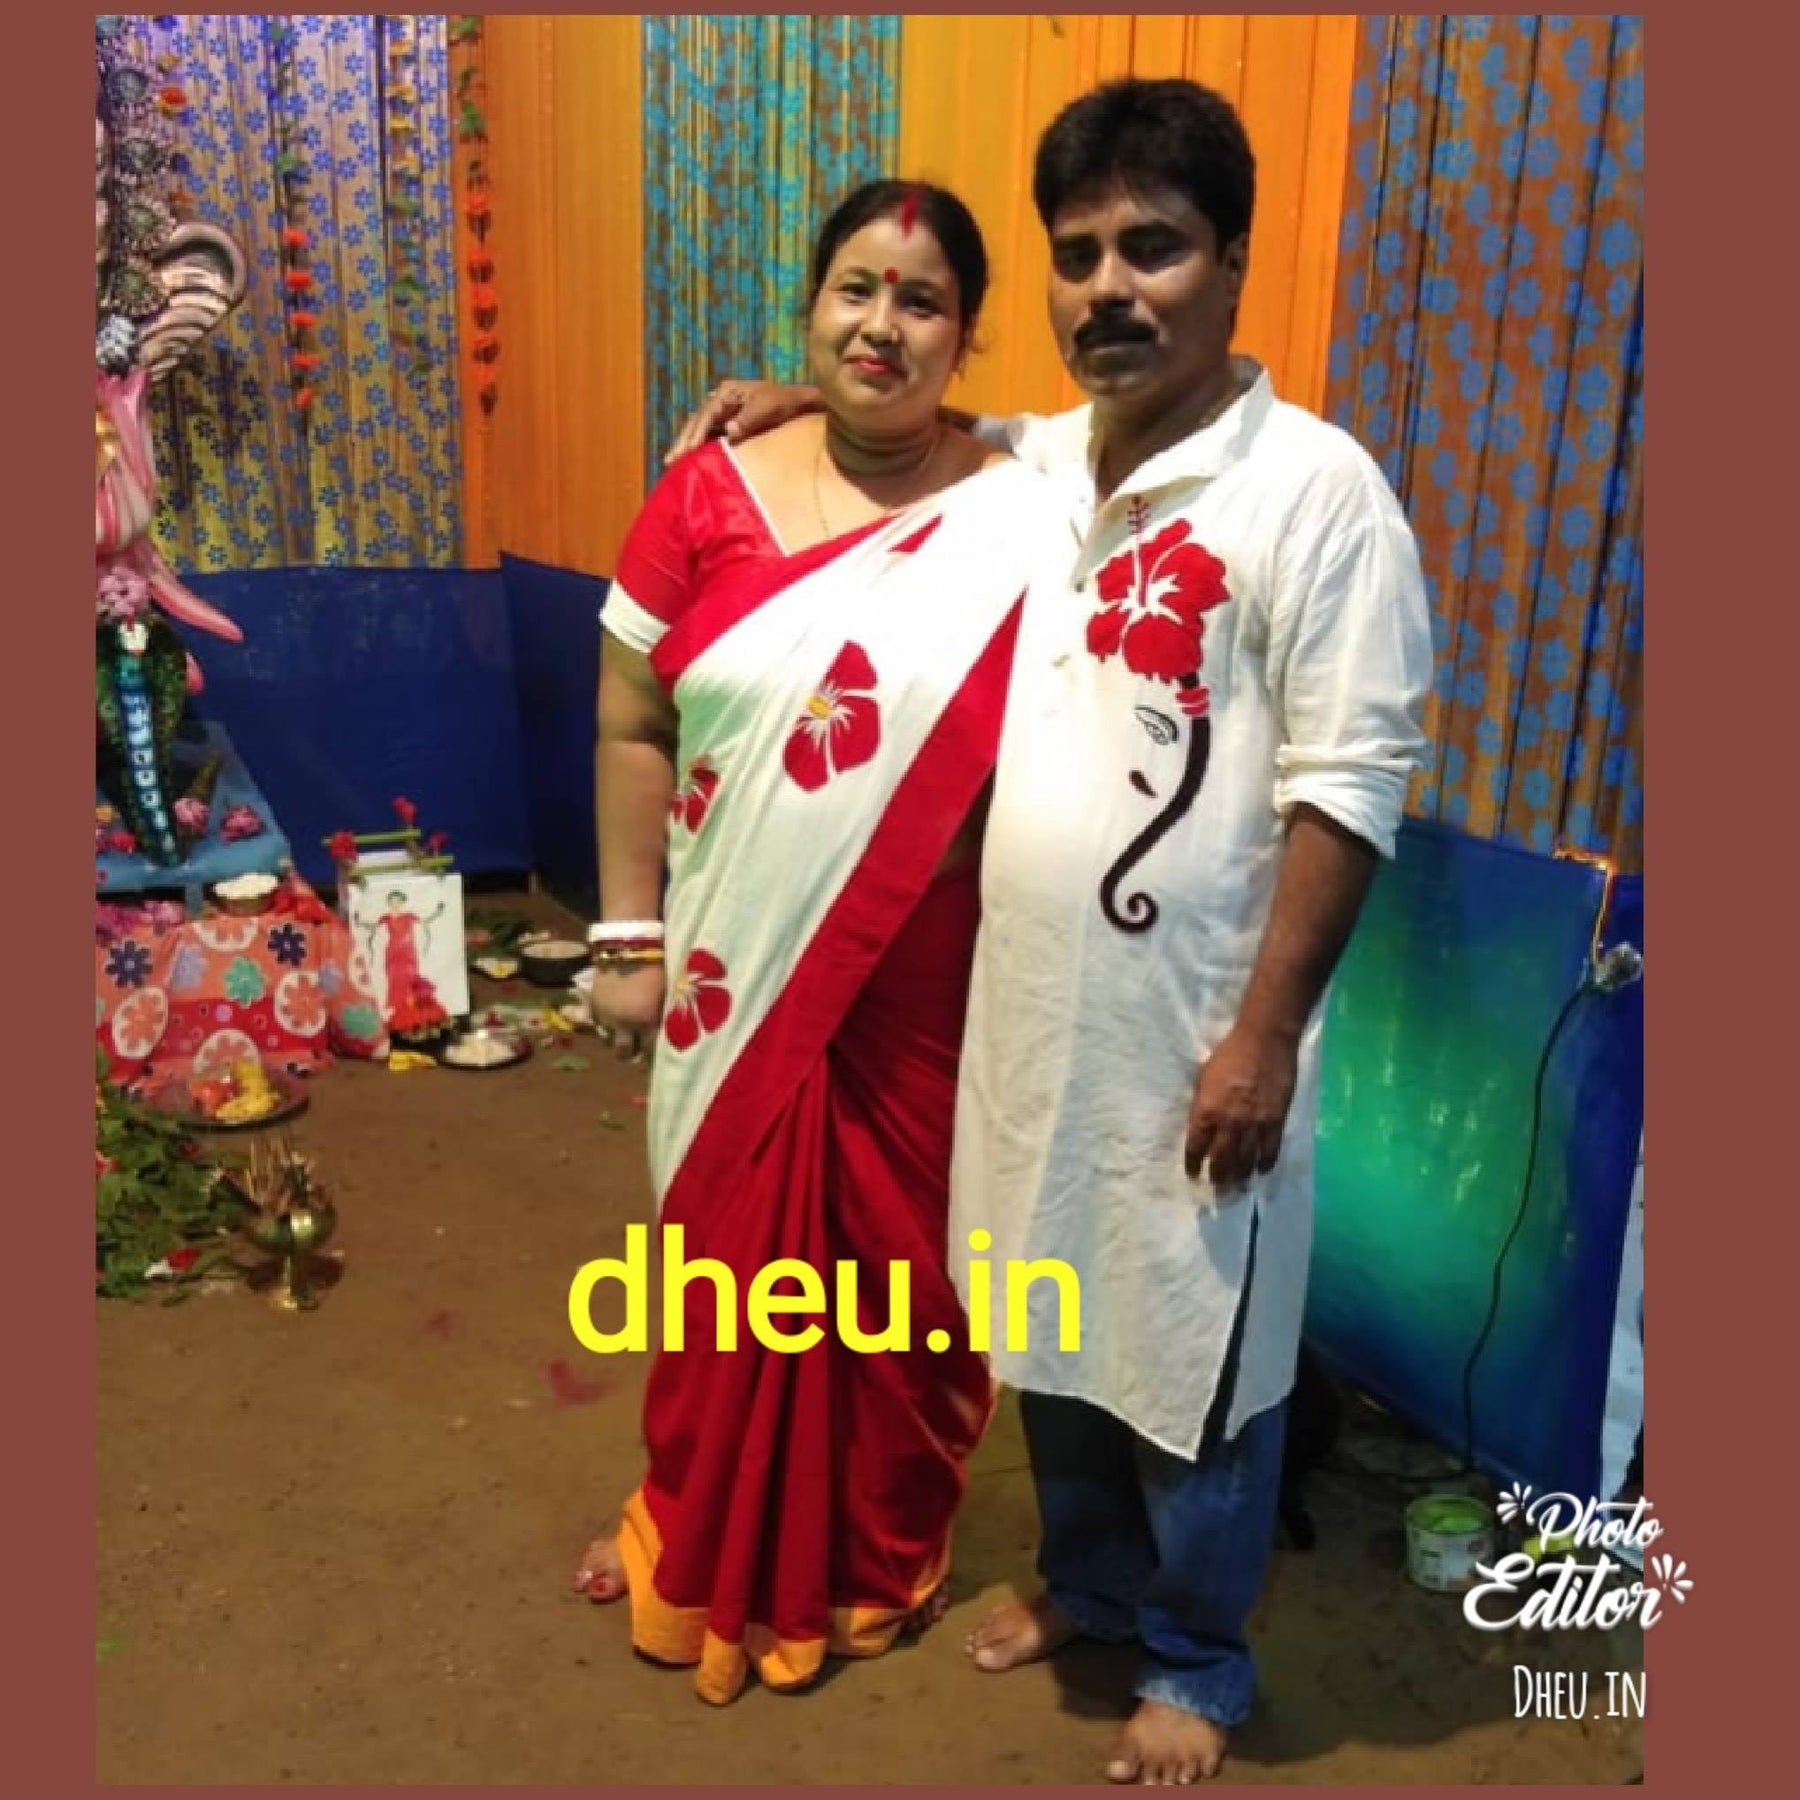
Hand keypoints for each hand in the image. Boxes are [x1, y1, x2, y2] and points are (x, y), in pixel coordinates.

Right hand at [589, 962, 664, 1063]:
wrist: (626, 945)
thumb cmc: (654, 964)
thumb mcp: (665, 992)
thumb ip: (662, 1014)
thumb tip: (660, 1028)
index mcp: (646, 1021)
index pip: (649, 1047)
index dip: (652, 1047)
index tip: (653, 1045)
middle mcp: (623, 1024)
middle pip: (623, 1051)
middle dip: (630, 1052)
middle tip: (635, 1047)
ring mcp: (605, 1016)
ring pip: (607, 1039)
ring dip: (615, 1037)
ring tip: (622, 1030)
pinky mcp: (592, 1004)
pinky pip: (594, 1022)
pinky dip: (601, 1023)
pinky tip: (608, 1018)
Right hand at [663, 380, 821, 463]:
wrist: (796, 402)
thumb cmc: (783, 403)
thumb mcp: (768, 409)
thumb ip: (749, 420)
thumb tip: (729, 432)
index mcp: (728, 392)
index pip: (707, 414)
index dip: (697, 433)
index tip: (689, 450)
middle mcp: (721, 399)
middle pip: (697, 420)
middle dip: (683, 440)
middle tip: (670, 460)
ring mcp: (722, 410)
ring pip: (698, 427)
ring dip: (686, 443)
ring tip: (671, 461)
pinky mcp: (727, 421)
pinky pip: (708, 433)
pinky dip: (697, 444)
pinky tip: (687, 457)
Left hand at [1184, 1024, 1298, 1191]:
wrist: (1264, 1042)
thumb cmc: (1229, 1055)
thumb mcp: (1204, 1079)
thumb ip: (1202, 1105)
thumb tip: (1203, 1126)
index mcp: (1206, 1111)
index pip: (1196, 1147)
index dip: (1194, 1164)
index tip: (1193, 1173)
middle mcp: (1229, 1123)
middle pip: (1222, 1161)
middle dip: (1218, 1178)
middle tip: (1218, 1187)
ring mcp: (1254, 1125)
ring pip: (1246, 1161)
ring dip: (1241, 1176)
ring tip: (1238, 1185)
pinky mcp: (1276, 1122)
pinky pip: (1270, 1151)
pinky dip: (1265, 1164)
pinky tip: (1261, 1170)